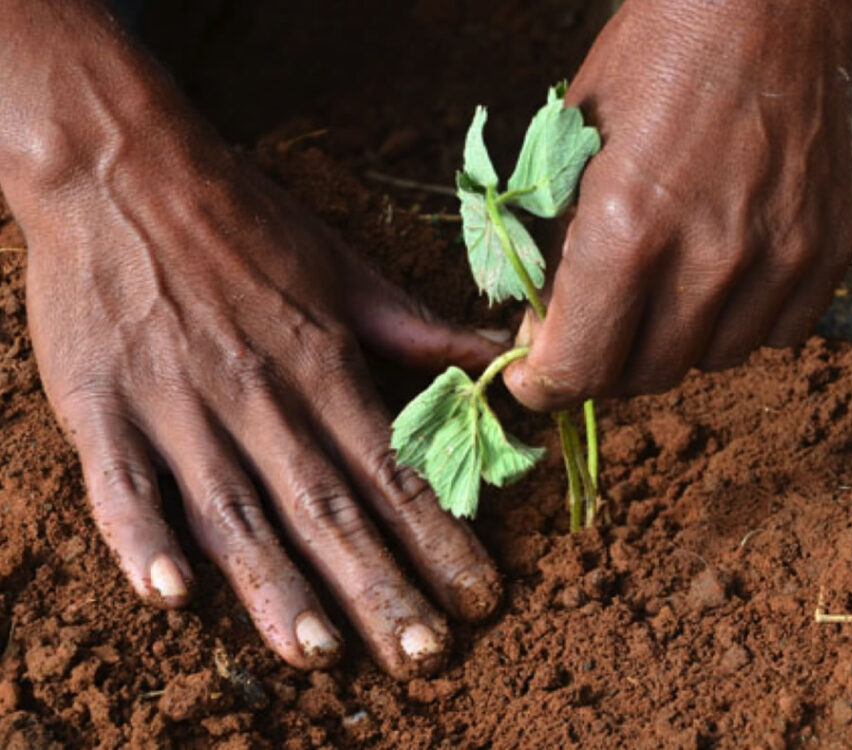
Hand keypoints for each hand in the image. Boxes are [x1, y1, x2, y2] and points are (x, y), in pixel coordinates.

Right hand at [0, 0, 502, 679]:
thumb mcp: (344, 267)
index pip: (394, 469)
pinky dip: (144, 537)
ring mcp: (178, 404)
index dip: (441, 537)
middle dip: (380, 586)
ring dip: (277, 584)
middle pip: (326, 506)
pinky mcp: (104, 405)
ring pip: (235, 509)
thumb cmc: (245, 221)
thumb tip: (495, 364)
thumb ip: (416, 331)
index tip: (480, 597)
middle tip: (425, 655)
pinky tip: (172, 595)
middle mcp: (259, 395)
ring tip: (321, 651)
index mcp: (322, 364)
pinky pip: (122, 483)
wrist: (124, 167)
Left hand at [506, 0, 851, 409]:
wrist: (766, 3)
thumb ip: (553, 253)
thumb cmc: (654, 62)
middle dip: (603, 362)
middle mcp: (707, 258)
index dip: (544, 386)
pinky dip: (739, 322)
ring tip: (661, 289)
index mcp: (627, 230)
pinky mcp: (828, 249)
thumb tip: (541, 335)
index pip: (578, 367)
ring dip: (672, 343)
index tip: (534, 378)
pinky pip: (776, 335)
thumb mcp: (571, 150)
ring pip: (708, 362)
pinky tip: (722, 276)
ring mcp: (777, 256)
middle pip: (641, 377)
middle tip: (594, 325)